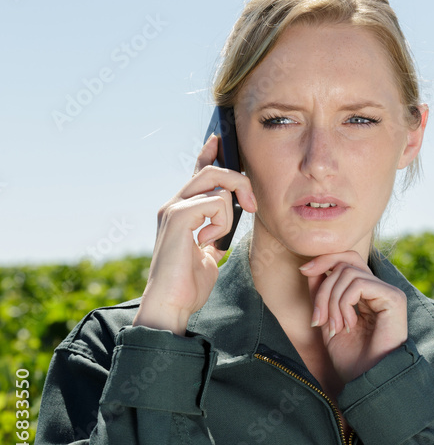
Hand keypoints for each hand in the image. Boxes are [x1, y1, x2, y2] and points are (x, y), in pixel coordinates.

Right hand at [134, 135, 256, 334]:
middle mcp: (174, 205)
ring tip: (216, 239)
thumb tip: (221, 234)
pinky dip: (221, 223)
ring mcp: (173, 209)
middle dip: (239, 182)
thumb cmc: (188, 285)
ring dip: (229, 213)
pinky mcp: (178, 217)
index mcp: (181, 211)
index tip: (219, 140)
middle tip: (251, 206)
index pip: (198, 174)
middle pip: (212, 171)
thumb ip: (212, 238)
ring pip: (217, 183)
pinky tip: (206, 243)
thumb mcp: (207, 256)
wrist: (172, 304)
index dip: (209, 155)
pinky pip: (216, 202)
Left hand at [300, 251, 407, 383]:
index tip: (303, 271)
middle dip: (323, 285)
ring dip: (331, 301)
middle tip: (318, 318)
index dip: (324, 260)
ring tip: (334, 328)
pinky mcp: (394, 298)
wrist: (368, 381)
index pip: (346, 260)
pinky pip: (359, 284)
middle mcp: (380, 289)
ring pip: (349, 273)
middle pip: (346, 260)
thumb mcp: (328, 321)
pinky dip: (344, 304)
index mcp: (367, 293)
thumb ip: (322, 294)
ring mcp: (388, 292)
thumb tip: (310, 268)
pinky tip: (348, 326)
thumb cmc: (351, 359)